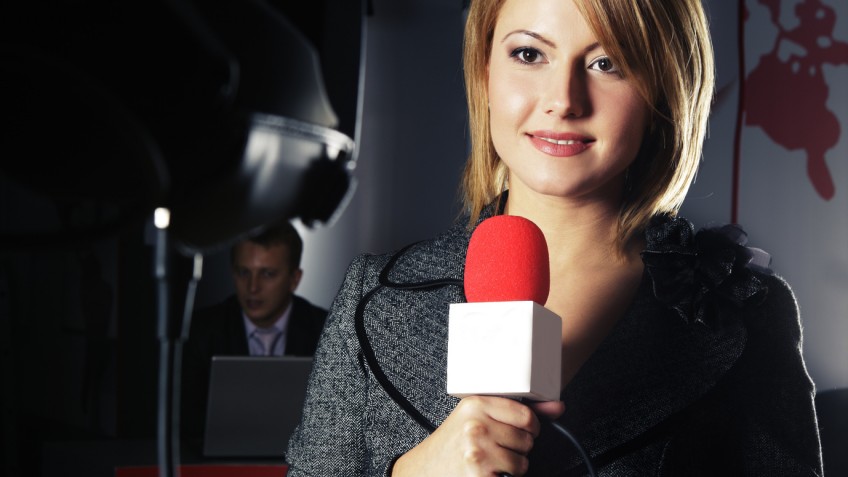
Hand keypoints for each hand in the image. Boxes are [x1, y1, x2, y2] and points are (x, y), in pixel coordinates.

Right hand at [391, 396, 564, 476]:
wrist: (423, 469)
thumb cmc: (452, 443)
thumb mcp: (478, 416)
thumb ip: (519, 410)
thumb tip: (558, 407)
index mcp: (477, 404)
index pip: (526, 416)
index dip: (529, 427)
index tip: (520, 431)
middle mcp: (476, 426)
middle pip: (527, 440)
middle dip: (518, 448)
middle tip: (495, 448)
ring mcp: (477, 452)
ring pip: (523, 462)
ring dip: (512, 466)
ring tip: (491, 461)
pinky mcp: (479, 475)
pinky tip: (488, 472)